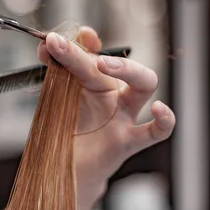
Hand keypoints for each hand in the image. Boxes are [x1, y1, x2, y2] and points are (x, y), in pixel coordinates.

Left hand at [37, 28, 174, 209]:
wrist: (66, 169)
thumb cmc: (64, 131)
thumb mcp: (55, 99)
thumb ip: (53, 71)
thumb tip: (45, 45)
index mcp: (93, 80)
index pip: (90, 52)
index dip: (75, 43)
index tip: (52, 40)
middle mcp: (111, 92)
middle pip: (112, 64)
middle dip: (89, 53)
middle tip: (62, 46)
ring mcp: (123, 115)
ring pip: (144, 83)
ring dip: (128, 69)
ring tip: (103, 63)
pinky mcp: (127, 141)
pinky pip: (155, 132)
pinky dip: (164, 120)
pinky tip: (160, 108)